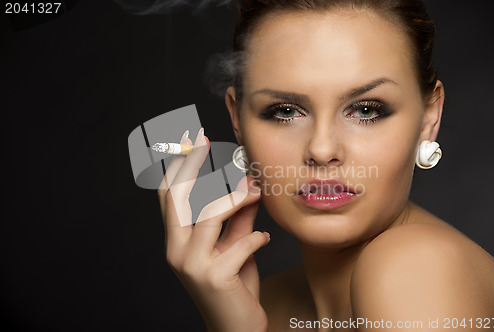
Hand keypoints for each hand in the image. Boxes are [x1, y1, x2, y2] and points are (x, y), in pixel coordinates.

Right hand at [157, 128, 269, 331]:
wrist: (236, 327)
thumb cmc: (234, 285)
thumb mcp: (236, 245)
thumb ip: (239, 216)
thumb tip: (248, 183)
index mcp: (177, 241)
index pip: (169, 196)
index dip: (177, 166)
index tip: (189, 139)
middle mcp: (176, 251)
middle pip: (178, 197)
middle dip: (189, 164)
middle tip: (202, 139)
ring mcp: (192, 265)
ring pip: (209, 214)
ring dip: (236, 197)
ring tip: (257, 191)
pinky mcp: (214, 277)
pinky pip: (240, 243)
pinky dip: (256, 237)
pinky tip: (264, 241)